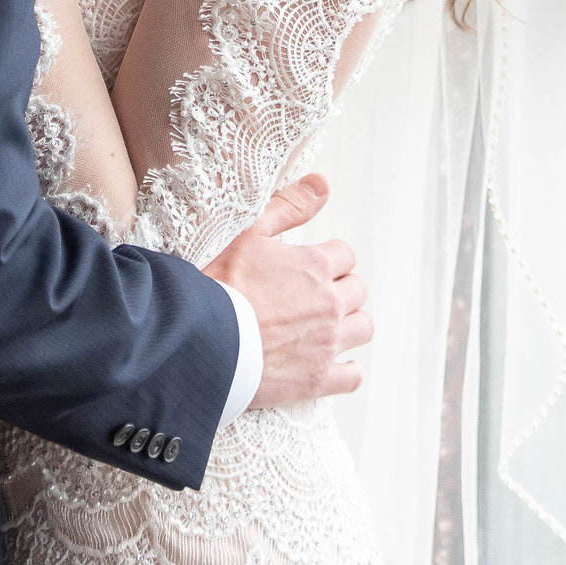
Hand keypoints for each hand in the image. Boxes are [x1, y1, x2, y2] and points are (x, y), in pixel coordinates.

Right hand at [202, 173, 372, 407]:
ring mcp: (327, 344)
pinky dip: (347, 370)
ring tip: (326, 325)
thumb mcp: (249, 232)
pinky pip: (352, 376)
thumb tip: (323, 185)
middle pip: (357, 290)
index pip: (344, 255)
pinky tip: (333, 365)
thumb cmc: (220, 282)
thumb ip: (289, 206)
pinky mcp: (316, 379)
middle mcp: (329, 304)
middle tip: (314, 295)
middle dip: (341, 288)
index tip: (311, 266)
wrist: (202, 339)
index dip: (329, 258)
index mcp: (315, 267)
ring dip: (350, 324)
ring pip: (363, 329)